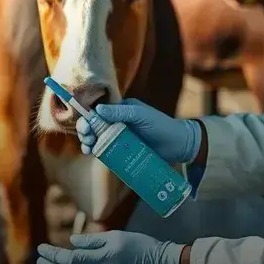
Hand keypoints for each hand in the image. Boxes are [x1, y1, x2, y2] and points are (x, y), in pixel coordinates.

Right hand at [76, 98, 200, 163]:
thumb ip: (121, 111)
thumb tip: (98, 109)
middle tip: (87, 139)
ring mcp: (120, 138)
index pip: (98, 112)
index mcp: (121, 110)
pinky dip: (98, 152)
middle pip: (95, 127)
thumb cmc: (161, 125)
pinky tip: (94, 154)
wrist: (178, 144)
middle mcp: (118, 123)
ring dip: (89, 143)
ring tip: (88, 149)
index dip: (88, 119)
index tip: (85, 127)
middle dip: (86, 132)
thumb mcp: (141, 115)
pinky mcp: (124, 152)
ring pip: (99, 139)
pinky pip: (107, 151)